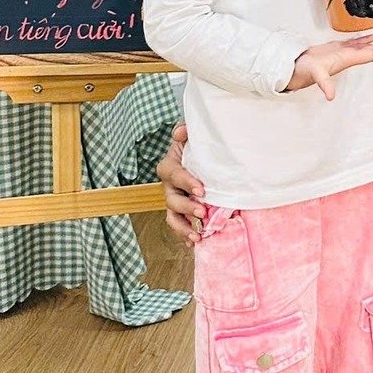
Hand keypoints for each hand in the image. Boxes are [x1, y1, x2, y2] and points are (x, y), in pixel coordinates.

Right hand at [158, 121, 204, 244]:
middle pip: (171, 199)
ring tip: (197, 235)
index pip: (174, 174)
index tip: (202, 190)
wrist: (202, 156)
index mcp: (169, 166)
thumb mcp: (192, 135)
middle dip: (186, 208)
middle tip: (203, 213)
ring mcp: (174, 200)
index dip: (186, 182)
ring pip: (172, 216)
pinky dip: (186, 235)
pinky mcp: (181, 211)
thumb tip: (181, 132)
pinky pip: (179, 225)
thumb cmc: (195, 145)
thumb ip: (185, 130)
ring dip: (183, 227)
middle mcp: (169, 185)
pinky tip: (196, 242)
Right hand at [288, 34, 372, 100]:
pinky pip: (355, 42)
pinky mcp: (338, 47)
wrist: (297, 67)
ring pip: (366, 47)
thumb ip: (324, 84)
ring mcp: (344, 52)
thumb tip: (330, 96)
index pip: (370, 56)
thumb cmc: (306, 70)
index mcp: (347, 60)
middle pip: (372, 52)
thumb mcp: (316, 75)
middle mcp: (349, 56)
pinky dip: (365, 40)